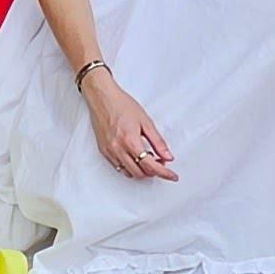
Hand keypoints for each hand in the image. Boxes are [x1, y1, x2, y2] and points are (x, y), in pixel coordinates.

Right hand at [83, 67, 175, 181]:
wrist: (102, 97)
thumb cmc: (122, 105)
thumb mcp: (146, 121)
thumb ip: (158, 142)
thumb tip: (168, 156)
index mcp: (131, 141)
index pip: (150, 166)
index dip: (164, 173)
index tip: (172, 175)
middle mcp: (118, 149)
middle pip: (140, 173)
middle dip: (153, 171)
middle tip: (161, 161)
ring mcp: (109, 151)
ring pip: (129, 173)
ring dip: (141, 171)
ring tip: (148, 159)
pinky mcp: (103, 151)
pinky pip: (118, 167)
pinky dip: (130, 167)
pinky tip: (135, 158)